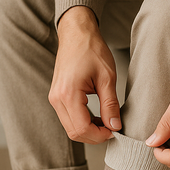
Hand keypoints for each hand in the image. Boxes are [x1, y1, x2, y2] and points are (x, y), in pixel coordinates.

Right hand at [49, 6, 121, 143]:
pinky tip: (97, 117)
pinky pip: (69, 119)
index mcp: (68, 94)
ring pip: (71, 128)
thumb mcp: (107, 77)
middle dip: (95, 136)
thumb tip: (115, 126)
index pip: (82, 128)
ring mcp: (55, 99)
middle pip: (74, 133)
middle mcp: (57, 99)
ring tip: (106, 122)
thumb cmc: (91, 49)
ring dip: (89, 130)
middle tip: (112, 129)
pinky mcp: (57, 98)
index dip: (100, 135)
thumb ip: (111, 104)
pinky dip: (83, 123)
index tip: (115, 131)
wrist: (76, 34)